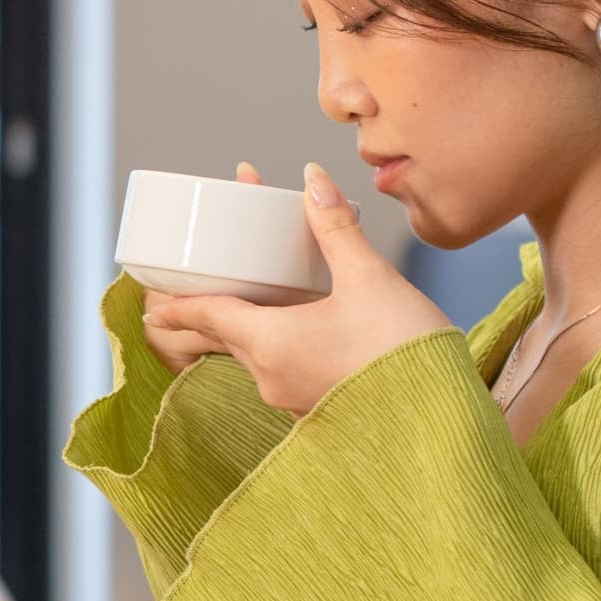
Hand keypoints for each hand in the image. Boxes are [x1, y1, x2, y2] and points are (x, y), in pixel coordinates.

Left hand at [153, 164, 455, 414]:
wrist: (447, 422)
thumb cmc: (407, 352)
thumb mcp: (370, 278)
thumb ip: (336, 229)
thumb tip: (311, 178)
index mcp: (269, 344)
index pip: (207, 318)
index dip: (179, 306)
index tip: (153, 305)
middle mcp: (271, 377)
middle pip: (227, 334)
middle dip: (218, 302)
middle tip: (211, 278)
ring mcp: (294, 399)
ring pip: (257, 354)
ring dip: (252, 323)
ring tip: (264, 294)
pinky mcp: (321, 408)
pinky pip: (285, 370)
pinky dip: (281, 344)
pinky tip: (303, 329)